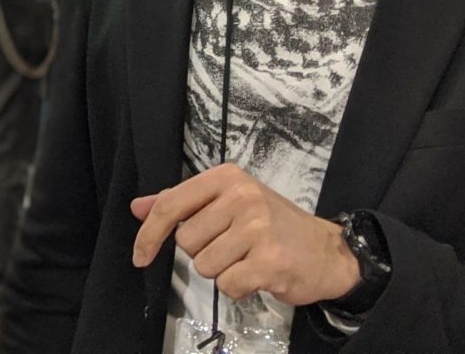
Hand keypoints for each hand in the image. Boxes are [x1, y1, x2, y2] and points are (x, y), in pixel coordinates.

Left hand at [130, 164, 360, 305]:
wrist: (327, 250)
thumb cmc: (271, 224)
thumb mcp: (226, 202)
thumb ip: (181, 203)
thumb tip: (137, 207)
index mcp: (226, 177)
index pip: (170, 205)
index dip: (149, 234)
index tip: (140, 256)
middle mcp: (241, 197)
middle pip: (186, 241)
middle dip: (203, 252)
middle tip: (233, 246)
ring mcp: (257, 228)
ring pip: (204, 266)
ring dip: (222, 271)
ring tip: (247, 259)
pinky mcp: (269, 261)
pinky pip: (227, 285)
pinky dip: (237, 287)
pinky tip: (257, 275)